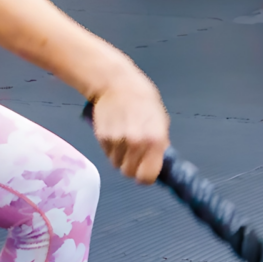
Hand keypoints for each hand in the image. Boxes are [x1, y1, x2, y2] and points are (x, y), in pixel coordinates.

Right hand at [87, 68, 171, 182]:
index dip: (146, 177)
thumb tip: (157, 163)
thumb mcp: (161, 122)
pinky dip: (112, 149)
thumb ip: (159, 144)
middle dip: (133, 167)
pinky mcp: (102, 138)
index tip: (146, 172)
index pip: (147, 176)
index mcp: (155, 140)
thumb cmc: (145, 102)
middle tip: (136, 155)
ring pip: (116, 164)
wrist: (118, 84)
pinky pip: (107, 154)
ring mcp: (117, 142)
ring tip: (126, 140)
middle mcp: (135, 144)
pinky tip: (117, 133)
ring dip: (121, 157)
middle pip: (129, 173)